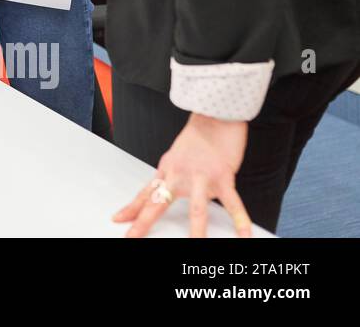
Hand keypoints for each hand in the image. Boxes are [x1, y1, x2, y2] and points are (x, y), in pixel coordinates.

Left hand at [114, 113, 252, 237]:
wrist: (215, 116)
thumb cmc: (198, 137)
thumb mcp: (176, 156)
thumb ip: (172, 176)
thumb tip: (168, 191)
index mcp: (167, 170)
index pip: (145, 194)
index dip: (131, 208)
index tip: (118, 220)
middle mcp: (179, 175)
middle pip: (158, 203)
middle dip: (144, 223)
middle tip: (132, 237)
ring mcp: (201, 177)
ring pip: (196, 209)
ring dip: (197, 231)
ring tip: (196, 246)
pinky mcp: (223, 176)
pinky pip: (233, 203)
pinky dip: (240, 220)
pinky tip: (244, 234)